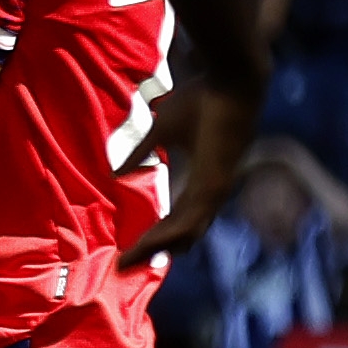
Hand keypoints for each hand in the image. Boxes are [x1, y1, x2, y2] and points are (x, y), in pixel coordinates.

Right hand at [116, 76, 263, 268]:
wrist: (230, 81)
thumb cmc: (202, 99)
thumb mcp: (162, 130)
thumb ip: (141, 153)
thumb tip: (116, 172)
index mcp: (204, 180)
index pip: (176, 218)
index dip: (153, 236)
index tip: (128, 249)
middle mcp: (211, 192)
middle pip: (180, 235)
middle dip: (152, 250)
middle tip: (125, 265)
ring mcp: (216, 191)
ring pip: (184, 233)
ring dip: (156, 247)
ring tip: (130, 259)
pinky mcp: (216, 184)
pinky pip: (190, 220)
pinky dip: (169, 234)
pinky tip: (149, 244)